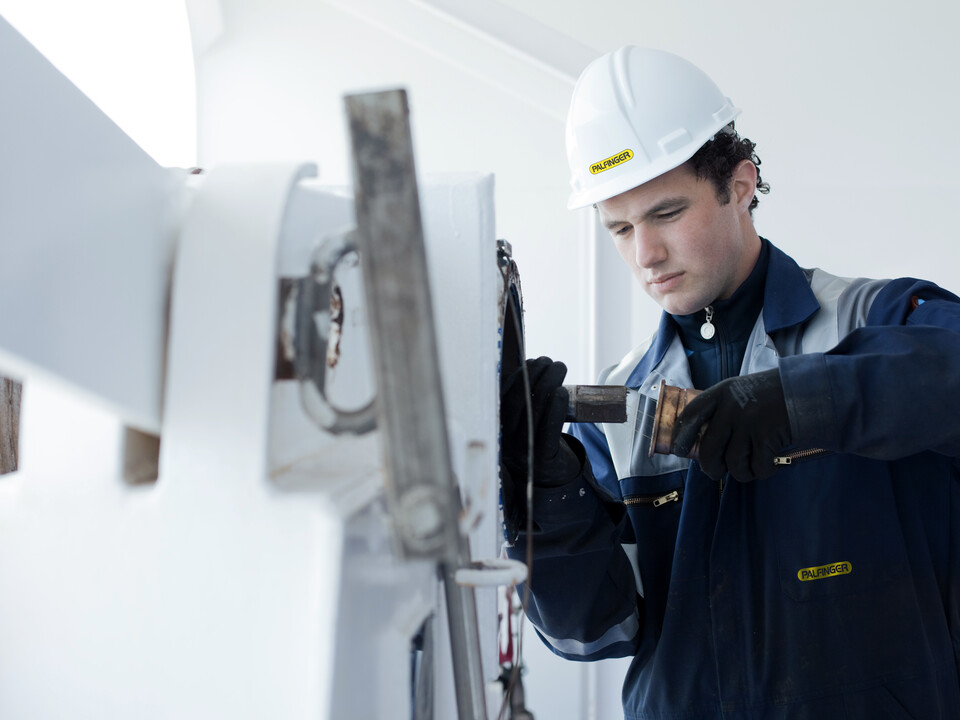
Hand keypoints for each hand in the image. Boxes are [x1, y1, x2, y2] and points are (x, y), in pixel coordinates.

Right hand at [500, 357, 580, 539]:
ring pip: (532, 410)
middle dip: (533, 374)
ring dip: (547, 383)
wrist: (552, 482)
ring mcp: (523, 450)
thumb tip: (534, 366)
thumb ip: (525, 401)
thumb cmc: (539, 443)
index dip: (516, 375)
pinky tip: (561, 392)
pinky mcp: (542, 458)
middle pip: (516, 400)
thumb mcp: (525, 423)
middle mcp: (506, 439)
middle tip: (549, 361)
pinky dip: (554, 408)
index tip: (530, 361)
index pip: (502, 396)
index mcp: (499, 428)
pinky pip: (547, 430)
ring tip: (559, 367)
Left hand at [670, 368, 790, 481]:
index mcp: (721, 392)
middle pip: (710, 449)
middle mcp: (731, 407)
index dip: (681, 435)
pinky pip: (757, 467)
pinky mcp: (767, 436)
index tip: (679, 451)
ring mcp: (749, 422)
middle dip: (711, 468)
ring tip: (748, 468)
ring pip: (733, 463)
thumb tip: (703, 443)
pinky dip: (761, 472)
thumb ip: (721, 411)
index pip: (691, 415)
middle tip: (716, 472)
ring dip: (740, 473)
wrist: (807, 390)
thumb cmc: (771, 395)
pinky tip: (767, 465)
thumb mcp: (740, 393)